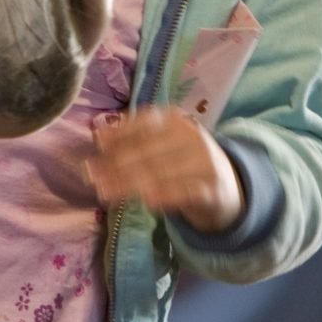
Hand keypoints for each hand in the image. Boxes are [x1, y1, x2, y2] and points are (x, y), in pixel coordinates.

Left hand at [86, 107, 242, 233]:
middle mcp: (192, 137)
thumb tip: (98, 136)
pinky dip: (167, 195)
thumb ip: (134, 140)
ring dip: (130, 183)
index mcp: (176, 120)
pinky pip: (186, 192)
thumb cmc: (185, 163)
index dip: (119, 135)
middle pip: (148, 150)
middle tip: (91, 176)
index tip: (96, 147)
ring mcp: (204, 162)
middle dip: (116, 164)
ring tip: (106, 192)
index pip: (143, 125)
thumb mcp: (163, 145)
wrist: (229, 188)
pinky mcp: (213, 190)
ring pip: (162, 172)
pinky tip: (148, 202)